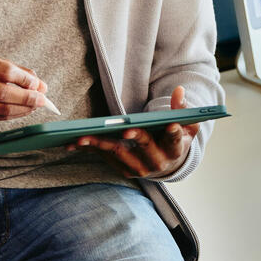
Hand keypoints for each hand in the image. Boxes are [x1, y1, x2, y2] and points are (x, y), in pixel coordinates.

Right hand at [0, 52, 49, 122]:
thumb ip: (15, 70)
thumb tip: (39, 84)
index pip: (5, 71)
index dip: (25, 79)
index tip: (37, 84)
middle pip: (3, 93)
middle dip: (27, 98)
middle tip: (42, 99)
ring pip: (2, 109)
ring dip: (24, 109)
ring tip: (35, 105)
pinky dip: (14, 115)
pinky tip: (23, 110)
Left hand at [75, 85, 197, 178]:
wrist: (167, 163)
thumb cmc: (175, 138)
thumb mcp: (186, 124)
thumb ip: (183, 109)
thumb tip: (179, 91)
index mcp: (174, 149)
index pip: (175, 140)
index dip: (174, 133)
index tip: (171, 125)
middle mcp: (157, 161)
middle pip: (144, 146)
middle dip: (135, 136)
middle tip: (125, 129)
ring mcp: (139, 168)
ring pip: (119, 153)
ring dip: (99, 145)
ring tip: (82, 137)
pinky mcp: (124, 170)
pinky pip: (106, 158)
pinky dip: (91, 149)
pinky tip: (74, 142)